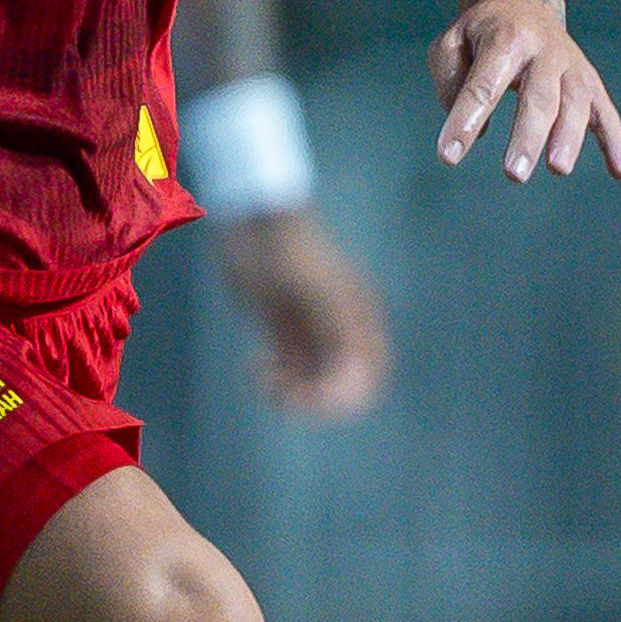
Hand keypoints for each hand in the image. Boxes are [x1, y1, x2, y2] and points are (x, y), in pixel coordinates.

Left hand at [214, 208, 391, 419]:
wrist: (249, 222)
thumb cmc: (286, 249)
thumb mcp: (311, 289)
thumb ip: (335, 329)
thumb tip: (353, 374)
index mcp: (359, 318)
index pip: (371, 374)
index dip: (350, 396)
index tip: (315, 396)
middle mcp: (341, 329)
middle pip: (342, 385)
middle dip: (316, 400)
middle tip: (284, 395)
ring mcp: (313, 331)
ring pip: (313, 383)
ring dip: (291, 393)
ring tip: (264, 380)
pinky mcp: (285, 332)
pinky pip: (288, 372)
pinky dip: (274, 380)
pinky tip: (255, 369)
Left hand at [430, 0, 620, 181]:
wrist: (523, 3)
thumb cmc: (480, 34)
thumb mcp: (450, 43)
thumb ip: (452, 85)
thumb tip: (476, 131)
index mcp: (505, 38)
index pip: (484, 84)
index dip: (467, 120)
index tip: (448, 156)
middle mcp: (545, 50)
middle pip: (539, 96)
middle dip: (528, 136)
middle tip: (514, 174)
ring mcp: (572, 66)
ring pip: (576, 103)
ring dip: (569, 138)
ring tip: (558, 169)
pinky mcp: (590, 83)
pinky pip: (607, 114)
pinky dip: (617, 143)